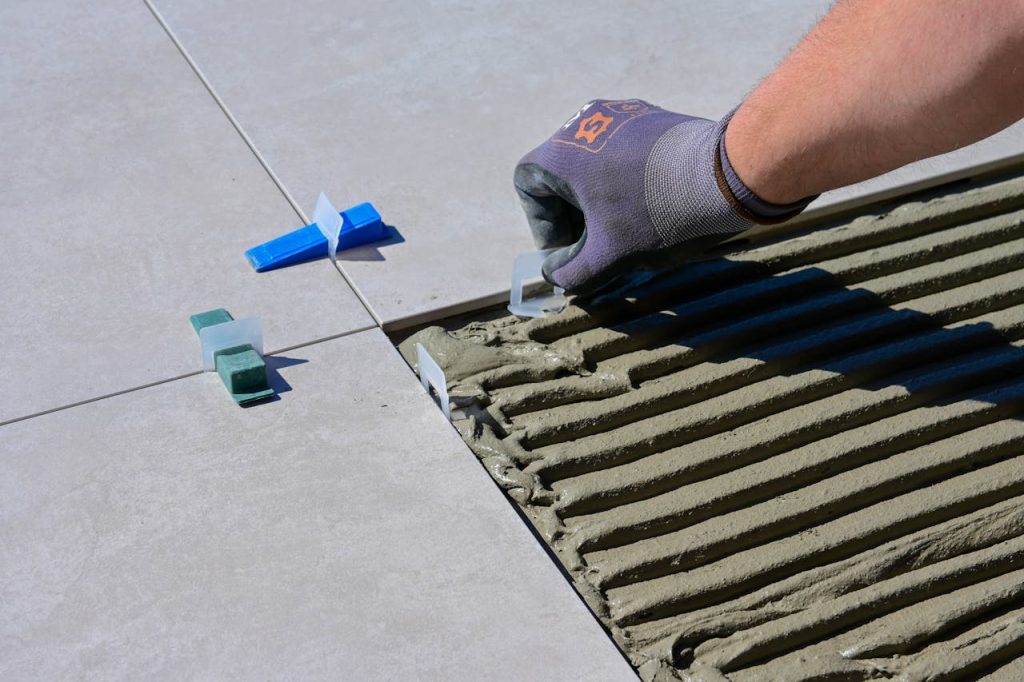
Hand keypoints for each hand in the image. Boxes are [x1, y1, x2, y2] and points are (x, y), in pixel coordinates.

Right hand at [514, 99, 756, 292]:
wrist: (724, 176)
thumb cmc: (657, 214)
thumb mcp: (609, 256)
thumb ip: (572, 273)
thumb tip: (558, 278)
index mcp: (562, 151)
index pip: (528, 186)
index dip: (543, 225)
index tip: (570, 250)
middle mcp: (583, 122)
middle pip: (561, 174)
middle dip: (574, 215)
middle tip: (597, 246)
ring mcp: (620, 114)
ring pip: (594, 163)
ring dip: (601, 198)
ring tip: (628, 228)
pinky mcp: (651, 115)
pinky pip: (623, 150)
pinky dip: (626, 180)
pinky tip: (653, 205)